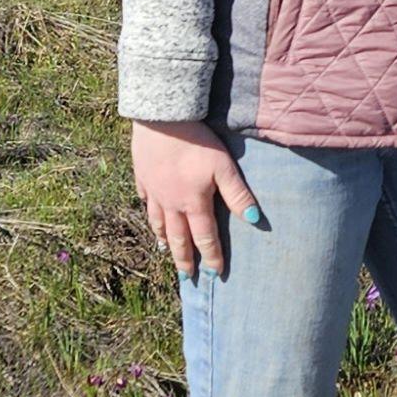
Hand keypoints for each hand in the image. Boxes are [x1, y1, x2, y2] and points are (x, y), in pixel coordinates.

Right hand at [132, 117, 259, 277]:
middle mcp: (171, 203)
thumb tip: (254, 219)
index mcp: (193, 203)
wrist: (161, 119)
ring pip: (158, 222)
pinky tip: (152, 214)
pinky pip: (145, 200)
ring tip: (166, 252)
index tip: (215, 274)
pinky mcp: (142, 176)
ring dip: (164, 240)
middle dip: (184, 259)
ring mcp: (154, 190)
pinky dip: (150, 212)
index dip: (211, 256)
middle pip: (178, 237)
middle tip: (186, 277)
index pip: (205, 237)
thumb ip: (237, 194)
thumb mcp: (223, 167)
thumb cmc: (197, 142)